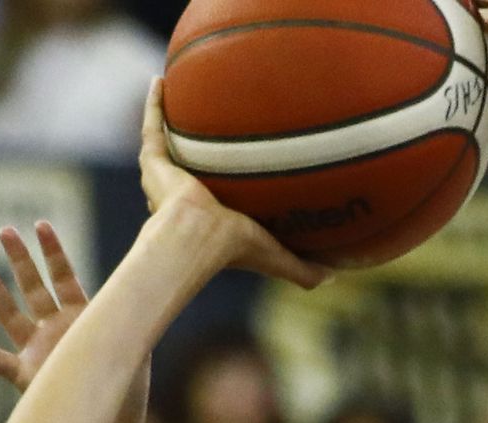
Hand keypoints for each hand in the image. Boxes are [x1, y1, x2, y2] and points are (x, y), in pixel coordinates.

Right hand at [0, 222, 149, 422]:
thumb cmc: (128, 395)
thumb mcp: (136, 352)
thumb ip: (135, 321)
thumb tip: (146, 290)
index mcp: (82, 319)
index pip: (65, 278)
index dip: (54, 252)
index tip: (41, 225)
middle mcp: (56, 330)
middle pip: (33, 287)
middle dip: (20, 259)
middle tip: (4, 230)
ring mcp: (38, 351)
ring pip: (10, 314)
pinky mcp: (26, 377)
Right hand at [138, 81, 329, 286]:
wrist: (198, 237)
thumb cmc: (236, 248)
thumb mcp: (277, 257)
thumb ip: (303, 268)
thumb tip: (335, 277)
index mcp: (211, 216)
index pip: (220, 197)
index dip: (231, 184)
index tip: (244, 166)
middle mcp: (186, 196)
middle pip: (191, 169)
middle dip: (197, 153)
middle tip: (213, 129)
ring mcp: (166, 179)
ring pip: (168, 144)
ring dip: (172, 123)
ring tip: (181, 95)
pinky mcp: (153, 163)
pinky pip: (152, 126)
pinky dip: (153, 104)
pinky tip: (159, 80)